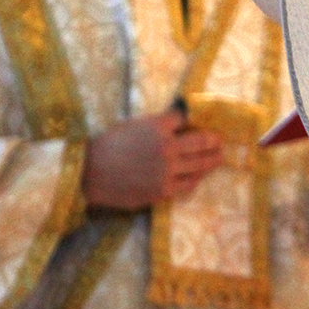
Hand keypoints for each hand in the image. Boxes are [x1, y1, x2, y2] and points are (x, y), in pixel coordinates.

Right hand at [82, 109, 223, 209]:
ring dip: (212, 161)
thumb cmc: (109, 145)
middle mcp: (167, 147)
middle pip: (202, 142)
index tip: (205, 120)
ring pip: (199, 165)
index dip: (196, 118)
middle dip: (214, 141)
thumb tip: (180, 121)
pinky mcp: (162, 190)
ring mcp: (167, 170)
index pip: (186, 118)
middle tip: (220, 142)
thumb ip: (158, 124)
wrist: (88, 172)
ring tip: (218, 158)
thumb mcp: (134, 125)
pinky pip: (187, 185)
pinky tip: (198, 177)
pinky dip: (195, 179)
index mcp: (158, 127)